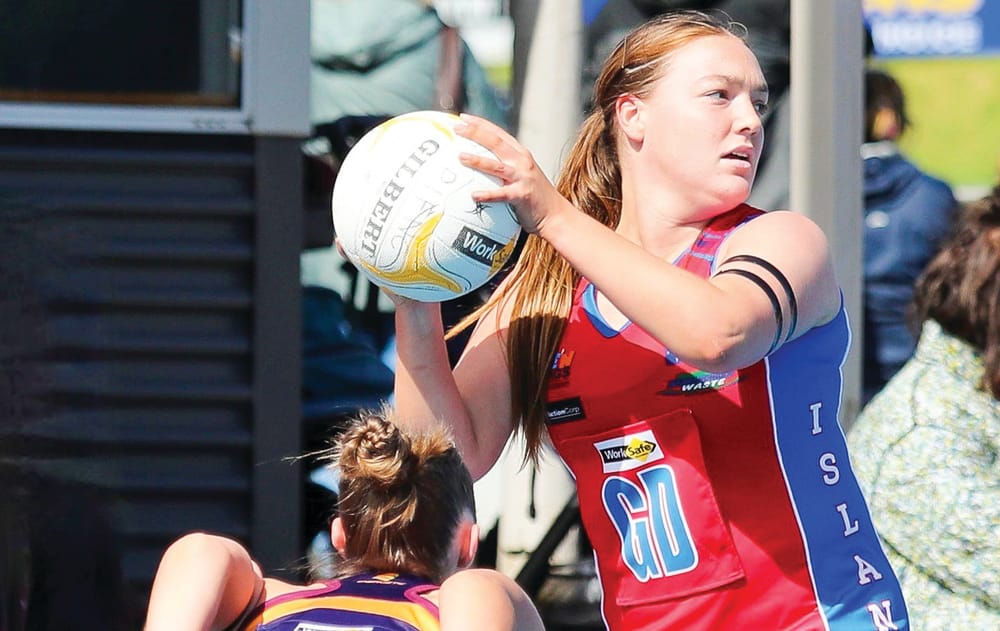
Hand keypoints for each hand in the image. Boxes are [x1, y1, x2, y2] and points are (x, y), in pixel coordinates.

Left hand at [454, 114, 567, 235]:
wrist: (555, 215)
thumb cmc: (534, 199)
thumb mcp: (521, 176)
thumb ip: (504, 169)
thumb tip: (479, 168)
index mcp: (521, 155)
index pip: (498, 133)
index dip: (480, 124)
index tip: (462, 117)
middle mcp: (522, 162)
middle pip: (496, 142)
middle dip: (475, 132)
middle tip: (457, 128)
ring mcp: (523, 177)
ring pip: (497, 166)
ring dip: (477, 160)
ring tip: (460, 156)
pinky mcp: (522, 195)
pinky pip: (502, 194)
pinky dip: (487, 194)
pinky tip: (474, 195)